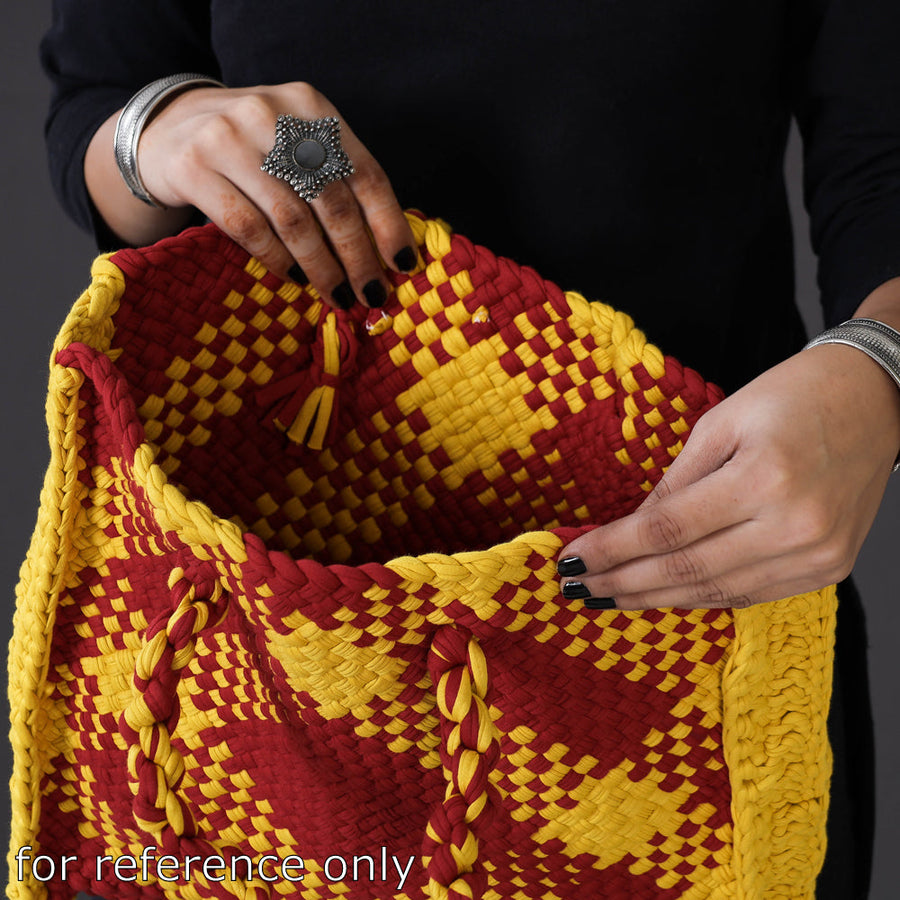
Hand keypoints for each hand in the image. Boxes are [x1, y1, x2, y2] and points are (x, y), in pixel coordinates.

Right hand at [135, 82, 416, 308]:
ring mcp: (228, 138)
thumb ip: (336, 180)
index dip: (388, 224)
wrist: (166, 128)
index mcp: (311, 107)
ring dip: (321, 268)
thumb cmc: (252, 150)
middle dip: (357, 256)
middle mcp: (272, 115)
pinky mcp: (193, 166)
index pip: (364, 172)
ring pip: (292, 219)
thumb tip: (387, 249)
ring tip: (338, 296)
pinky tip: (294, 278)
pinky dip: (277, 259)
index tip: (403, 266)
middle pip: (331, 201)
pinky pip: (248, 227)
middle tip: (372, 294)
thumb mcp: (297, 145)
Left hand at [557, 343, 899, 609]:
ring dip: (655, 598)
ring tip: (609, 597)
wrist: (878, 400)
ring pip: (716, 591)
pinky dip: (700, 596)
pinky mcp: (828, 568)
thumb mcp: (720, 424)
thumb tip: (630, 530)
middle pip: (688, 570)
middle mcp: (795, 526)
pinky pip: (749, 594)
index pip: (667, 531)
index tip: (571, 559)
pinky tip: (663, 595)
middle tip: (577, 589)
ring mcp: (817, 555)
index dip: (613, 550)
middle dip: (623, 582)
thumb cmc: (794, 398)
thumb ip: (675, 482)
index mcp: (764, 478)